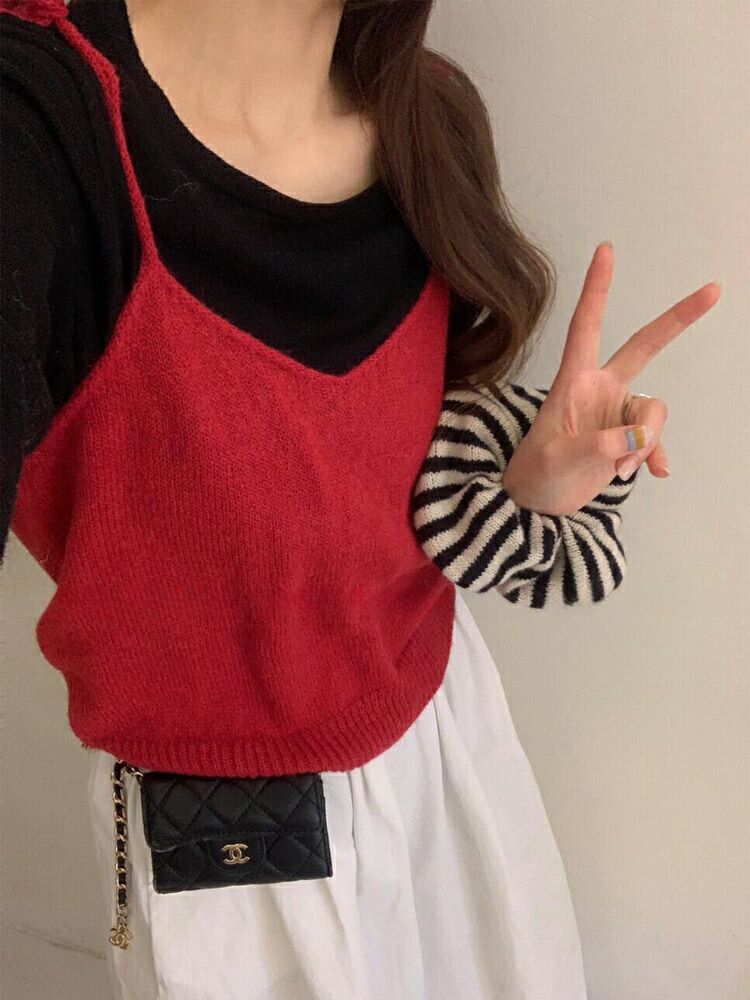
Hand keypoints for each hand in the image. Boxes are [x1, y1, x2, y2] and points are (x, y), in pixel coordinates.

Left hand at [502, 242, 720, 516]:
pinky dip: (654, 454)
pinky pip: (655, 437)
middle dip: (678, 320)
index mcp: (574, 380)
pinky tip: (652, 473)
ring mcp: (617, 411)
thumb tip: (639, 435)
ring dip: (647, 440)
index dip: (598, 288)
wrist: (537, 502)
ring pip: (654, 410)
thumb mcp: (558, 459)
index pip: (587, 325)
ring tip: (619, 469)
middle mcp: (600, 388)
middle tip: (714, 290)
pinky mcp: (628, 436)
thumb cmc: (535, 474)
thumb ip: (599, 445)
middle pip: (644, 346)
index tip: (606, 250)